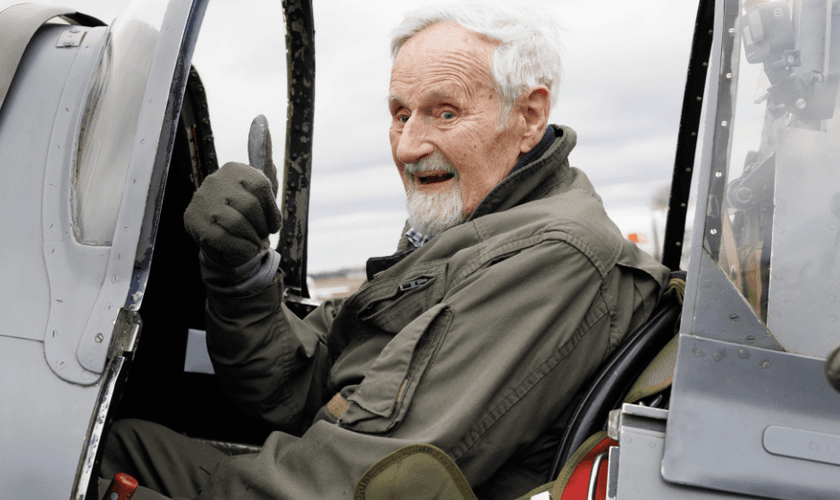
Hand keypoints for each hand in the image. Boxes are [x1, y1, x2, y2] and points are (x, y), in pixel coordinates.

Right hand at [184, 115, 280, 267]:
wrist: (226, 245)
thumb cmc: (248, 214)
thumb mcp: (260, 187)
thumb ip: (263, 155)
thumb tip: (261, 119)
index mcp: (233, 169)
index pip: (263, 188)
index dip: (272, 212)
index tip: (272, 223)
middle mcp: (214, 181)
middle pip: (250, 207)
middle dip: (261, 227)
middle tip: (259, 234)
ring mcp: (201, 201)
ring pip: (238, 223)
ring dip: (251, 239)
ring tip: (250, 241)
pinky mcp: (193, 223)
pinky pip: (226, 239)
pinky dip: (241, 249)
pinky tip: (241, 247)